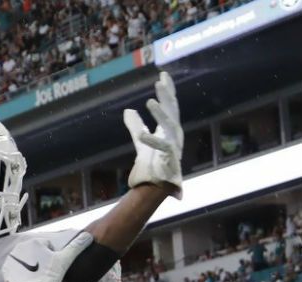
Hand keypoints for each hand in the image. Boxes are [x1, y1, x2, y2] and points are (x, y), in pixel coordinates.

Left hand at [124, 71, 182, 196]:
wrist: (156, 184)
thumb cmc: (152, 162)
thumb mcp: (141, 140)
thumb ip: (135, 125)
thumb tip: (127, 111)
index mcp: (169, 129)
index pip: (170, 105)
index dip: (168, 90)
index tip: (163, 75)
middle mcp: (175, 134)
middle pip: (172, 110)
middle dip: (167, 96)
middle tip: (160, 81)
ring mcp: (174, 145)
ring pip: (170, 125)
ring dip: (161, 113)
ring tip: (150, 101)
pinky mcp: (170, 158)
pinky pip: (161, 147)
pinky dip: (151, 141)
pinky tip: (141, 135)